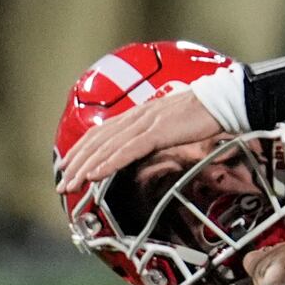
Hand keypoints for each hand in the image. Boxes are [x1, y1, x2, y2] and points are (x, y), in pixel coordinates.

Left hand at [56, 88, 220, 193]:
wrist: (222, 101)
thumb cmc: (203, 113)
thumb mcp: (172, 124)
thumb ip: (154, 133)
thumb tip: (145, 146)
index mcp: (139, 114)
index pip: (100, 132)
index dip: (81, 150)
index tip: (69, 166)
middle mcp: (136, 117)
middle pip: (97, 141)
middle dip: (76, 163)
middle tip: (62, 183)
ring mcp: (145, 123)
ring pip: (107, 147)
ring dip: (86, 167)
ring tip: (72, 183)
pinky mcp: (157, 131)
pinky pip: (127, 150)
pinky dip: (109, 163)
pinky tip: (96, 174)